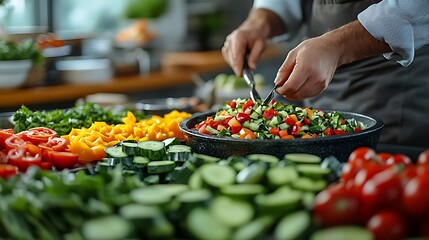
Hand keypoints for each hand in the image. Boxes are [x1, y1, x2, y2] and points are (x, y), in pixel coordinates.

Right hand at [222, 28, 265, 75]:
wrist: (253, 29)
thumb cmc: (257, 36)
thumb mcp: (261, 45)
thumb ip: (255, 57)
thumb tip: (251, 68)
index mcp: (238, 37)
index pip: (236, 54)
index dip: (237, 66)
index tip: (240, 74)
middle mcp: (230, 40)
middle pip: (231, 58)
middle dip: (238, 67)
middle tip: (247, 73)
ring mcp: (226, 44)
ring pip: (229, 60)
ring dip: (237, 65)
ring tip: (247, 64)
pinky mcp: (226, 48)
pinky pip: (228, 59)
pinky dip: (235, 63)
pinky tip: (241, 61)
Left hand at [274, 20, 390, 100]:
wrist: (336, 47)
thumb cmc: (313, 47)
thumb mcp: (295, 53)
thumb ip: (285, 69)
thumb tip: (277, 83)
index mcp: (306, 68)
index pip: (288, 87)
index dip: (280, 89)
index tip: (277, 86)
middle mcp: (314, 78)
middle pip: (294, 94)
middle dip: (285, 92)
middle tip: (283, 85)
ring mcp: (320, 85)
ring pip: (301, 97)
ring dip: (293, 93)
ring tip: (292, 83)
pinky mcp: (323, 88)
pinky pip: (308, 95)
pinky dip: (301, 93)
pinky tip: (299, 84)